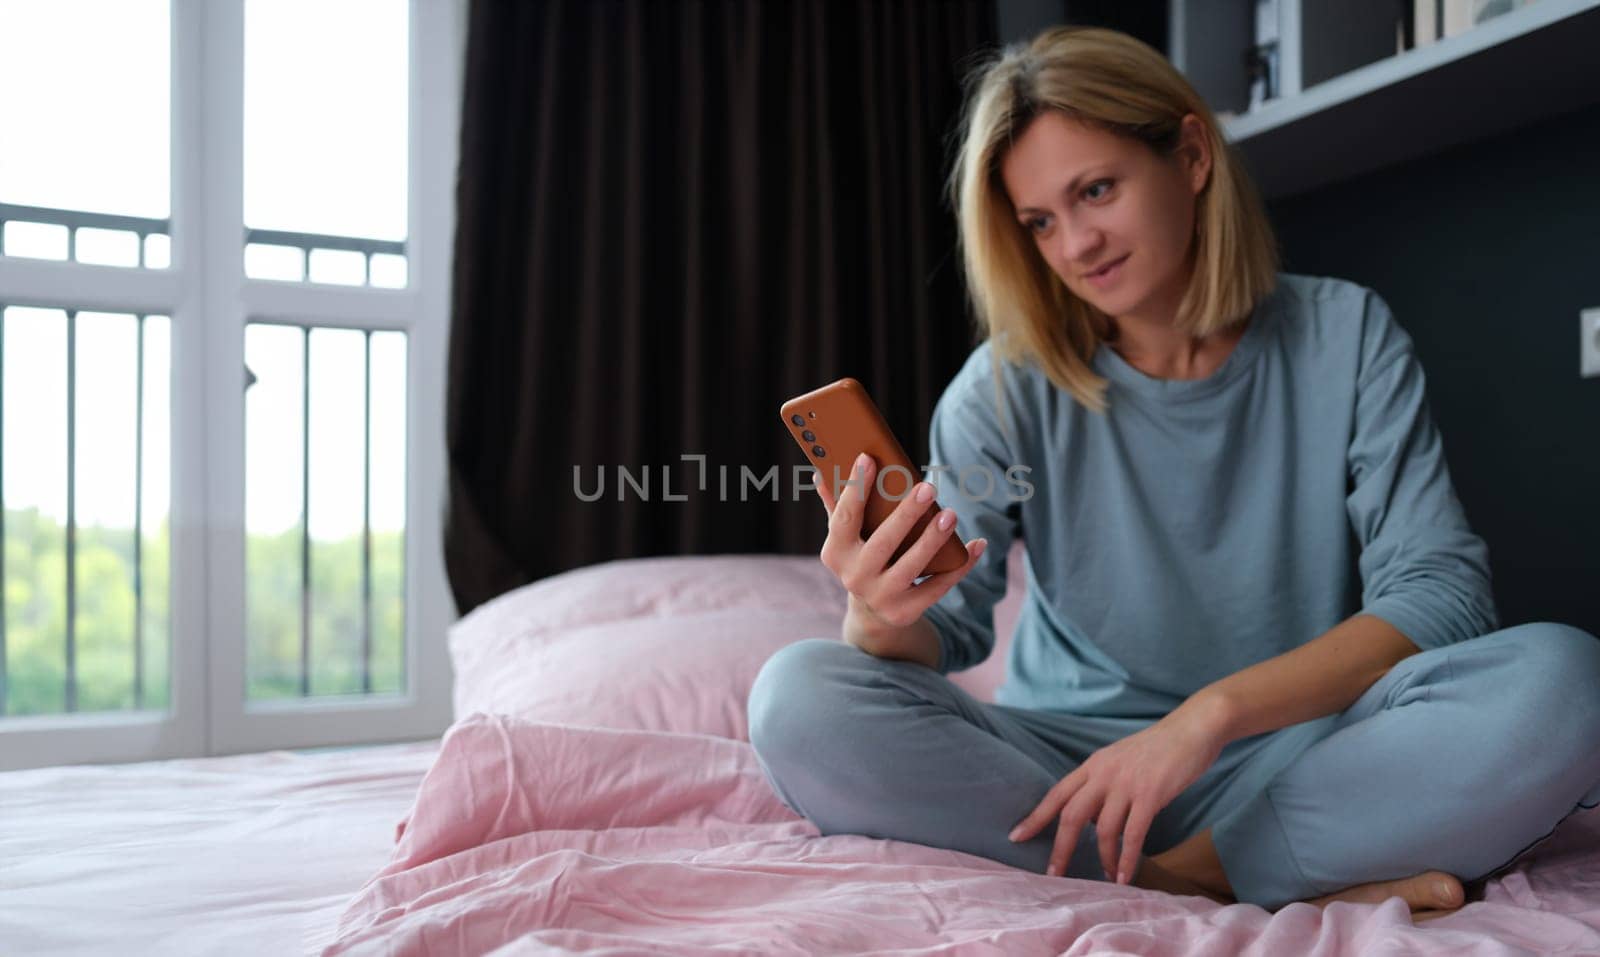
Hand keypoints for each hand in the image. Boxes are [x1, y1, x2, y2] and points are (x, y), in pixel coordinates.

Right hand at [814, 453, 985, 632]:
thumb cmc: (862, 558)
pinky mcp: (905, 612)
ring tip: (951, 515)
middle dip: (906, 515)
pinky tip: (977, 544)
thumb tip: (821, 474)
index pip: (844, 517)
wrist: (871, 613)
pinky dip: (960, 566)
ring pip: (911, 566)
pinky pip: (937, 586)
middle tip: (928, 488)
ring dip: (933, 540)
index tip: (869, 458)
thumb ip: (837, 507)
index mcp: (835, 552)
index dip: (855, 487)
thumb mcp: (846, 538)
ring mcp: (880, 597)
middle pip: (883, 542)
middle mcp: (854, 578)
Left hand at [1007, 700, 1230, 883]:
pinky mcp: (1151, 794)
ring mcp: (1126, 783)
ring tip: (1109, 878)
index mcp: (1093, 765)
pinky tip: (1126, 876)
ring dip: (1104, 859)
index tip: (1016, 836)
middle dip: (1060, 848)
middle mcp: (1104, 773)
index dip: (1035, 816)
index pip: (1056, 794)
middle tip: (1053, 875)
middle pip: (1071, 815)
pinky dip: (1127, 859)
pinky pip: (1133, 834)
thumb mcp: (1120, 761)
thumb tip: (1091, 818)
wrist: (1192, 728)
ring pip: (1103, 830)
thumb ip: (1103, 786)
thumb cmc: (1158, 749)